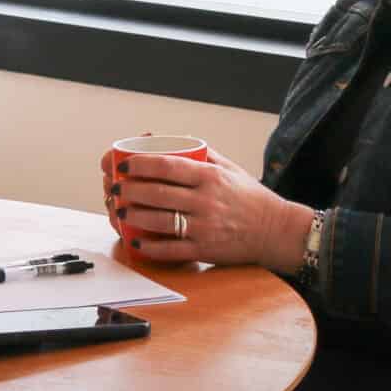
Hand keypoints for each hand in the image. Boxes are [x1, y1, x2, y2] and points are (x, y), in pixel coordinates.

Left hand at [107, 146, 303, 269]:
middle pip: (157, 194)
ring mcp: (204, 227)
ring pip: (159, 221)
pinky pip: (172, 250)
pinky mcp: (205, 251)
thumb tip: (173, 139)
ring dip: (133, 216)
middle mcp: (206, 201)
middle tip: (113, 188)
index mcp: (210, 177)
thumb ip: (203, 154)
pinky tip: (136, 242)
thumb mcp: (230, 169)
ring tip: (119, 211)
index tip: (123, 164)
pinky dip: (150, 247)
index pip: (167, 166)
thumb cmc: (251, 198)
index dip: (140, 164)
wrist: (277, 231)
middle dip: (129, 190)